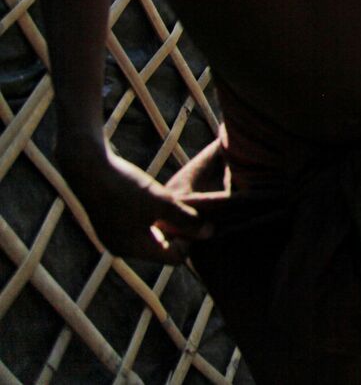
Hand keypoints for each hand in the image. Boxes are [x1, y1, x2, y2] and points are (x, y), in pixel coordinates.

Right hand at [60, 147, 211, 263]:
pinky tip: (155, 196)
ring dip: (165, 221)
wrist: (87, 165)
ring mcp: (112, 234)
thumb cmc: (126, 186)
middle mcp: (120, 247)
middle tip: (186, 208)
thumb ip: (186, 219)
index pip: (173, 258)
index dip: (189, 240)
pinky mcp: (108, 219)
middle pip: (162, 248)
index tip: (193, 216)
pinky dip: (151, 215)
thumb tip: (210, 232)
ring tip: (172, 200)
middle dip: (178, 231)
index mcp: (132, 249)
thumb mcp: (161, 203)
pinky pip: (138, 225)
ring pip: (151, 235)